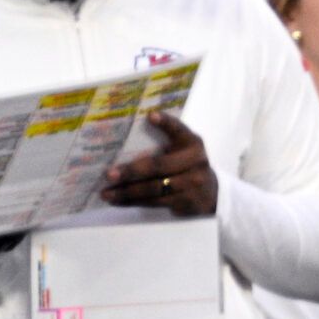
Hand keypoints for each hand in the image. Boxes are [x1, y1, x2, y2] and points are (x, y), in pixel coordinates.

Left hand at [101, 111, 218, 216]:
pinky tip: (118, 201)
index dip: (167, 123)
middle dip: (131, 171)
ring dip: (127, 191)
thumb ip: (165, 142)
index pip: (179, 130)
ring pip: (154, 188)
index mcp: (192, 143)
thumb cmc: (187, 166)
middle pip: (159, 166)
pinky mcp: (186, 202)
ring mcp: (192, 184)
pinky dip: (133, 202)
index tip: (150, 116)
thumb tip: (126, 137)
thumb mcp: (183, 150)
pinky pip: (155, 202)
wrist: (211, 194)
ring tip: (106, 193)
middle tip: (109, 174)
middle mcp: (195, 162)